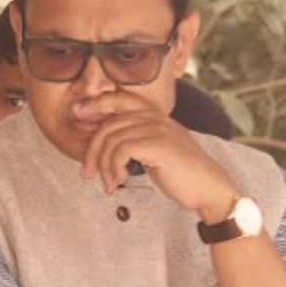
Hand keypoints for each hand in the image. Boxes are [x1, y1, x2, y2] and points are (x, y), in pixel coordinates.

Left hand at [77, 91, 237, 218]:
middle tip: (87, 173)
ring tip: (108, 184)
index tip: (77, 115)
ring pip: (112, 139)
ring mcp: (158, 129)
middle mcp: (155, 117)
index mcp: (154, 115)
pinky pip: (121, 151)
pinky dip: (113, 169)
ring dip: (103, 166)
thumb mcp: (155, 151)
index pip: (119, 98)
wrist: (208, 188)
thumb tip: (103, 145)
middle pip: (108, 124)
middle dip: (92, 150)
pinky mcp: (158, 145)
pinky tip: (119, 181)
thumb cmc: (180, 173)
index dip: (95, 104)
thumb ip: (134, 141)